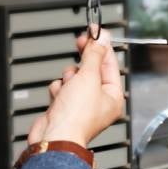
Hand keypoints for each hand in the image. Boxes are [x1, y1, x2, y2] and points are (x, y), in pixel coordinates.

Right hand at [26, 28, 124, 147]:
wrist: (54, 136)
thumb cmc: (76, 117)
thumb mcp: (88, 77)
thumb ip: (94, 54)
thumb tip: (102, 38)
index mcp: (113, 96)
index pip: (110, 64)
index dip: (102, 46)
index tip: (96, 31)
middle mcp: (99, 102)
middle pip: (92, 70)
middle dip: (84, 61)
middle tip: (82, 41)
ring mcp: (81, 106)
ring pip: (75, 78)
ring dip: (69, 77)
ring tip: (68, 85)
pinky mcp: (65, 108)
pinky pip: (63, 88)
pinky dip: (59, 89)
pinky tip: (59, 96)